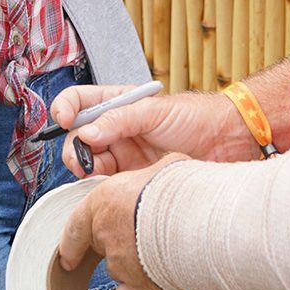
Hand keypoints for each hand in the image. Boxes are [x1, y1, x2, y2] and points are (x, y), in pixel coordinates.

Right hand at [52, 84, 236, 175]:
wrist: (225, 144)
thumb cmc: (194, 118)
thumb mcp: (154, 112)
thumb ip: (118, 121)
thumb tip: (85, 134)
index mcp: (119, 103)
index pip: (80, 101)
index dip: (66, 108)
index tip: (64, 120)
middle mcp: (116, 129)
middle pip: (77, 137)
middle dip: (74, 147)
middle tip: (84, 159)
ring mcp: (123, 155)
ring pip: (88, 163)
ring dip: (86, 168)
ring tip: (98, 174)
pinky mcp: (132, 180)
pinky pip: (106, 185)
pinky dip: (100, 188)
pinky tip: (109, 188)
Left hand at [59, 155, 187, 289]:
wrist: (195, 220)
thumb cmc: (178, 189)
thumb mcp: (160, 168)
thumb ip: (148, 176)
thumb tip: (160, 176)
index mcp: (104, 201)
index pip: (76, 225)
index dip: (70, 243)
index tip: (67, 256)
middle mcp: (105, 233)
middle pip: (101, 244)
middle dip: (115, 241)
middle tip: (136, 233)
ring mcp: (119, 262)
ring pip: (117, 268)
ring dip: (131, 262)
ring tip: (155, 249)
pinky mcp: (138, 286)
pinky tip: (145, 285)